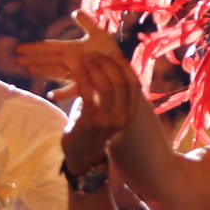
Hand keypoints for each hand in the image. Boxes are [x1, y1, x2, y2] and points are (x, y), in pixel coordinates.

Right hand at [14, 9, 123, 89]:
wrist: (121, 67)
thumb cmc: (109, 51)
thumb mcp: (98, 34)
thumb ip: (87, 23)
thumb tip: (75, 11)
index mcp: (71, 50)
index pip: (49, 48)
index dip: (34, 48)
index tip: (18, 49)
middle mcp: (71, 62)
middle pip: (48, 60)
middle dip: (32, 59)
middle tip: (16, 61)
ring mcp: (77, 73)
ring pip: (55, 72)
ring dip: (42, 71)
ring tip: (28, 70)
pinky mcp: (86, 84)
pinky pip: (73, 89)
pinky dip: (64, 93)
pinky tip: (53, 95)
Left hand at [16, 11, 144, 171]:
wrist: (81, 155)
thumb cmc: (93, 127)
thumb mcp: (109, 111)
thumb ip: (112, 93)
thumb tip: (112, 66)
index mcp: (130, 114)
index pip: (133, 84)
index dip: (123, 66)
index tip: (112, 54)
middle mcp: (121, 118)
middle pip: (119, 82)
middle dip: (106, 63)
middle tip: (94, 54)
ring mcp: (106, 121)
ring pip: (104, 86)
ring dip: (93, 68)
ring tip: (83, 59)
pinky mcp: (88, 122)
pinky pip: (87, 93)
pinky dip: (81, 77)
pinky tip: (75, 69)